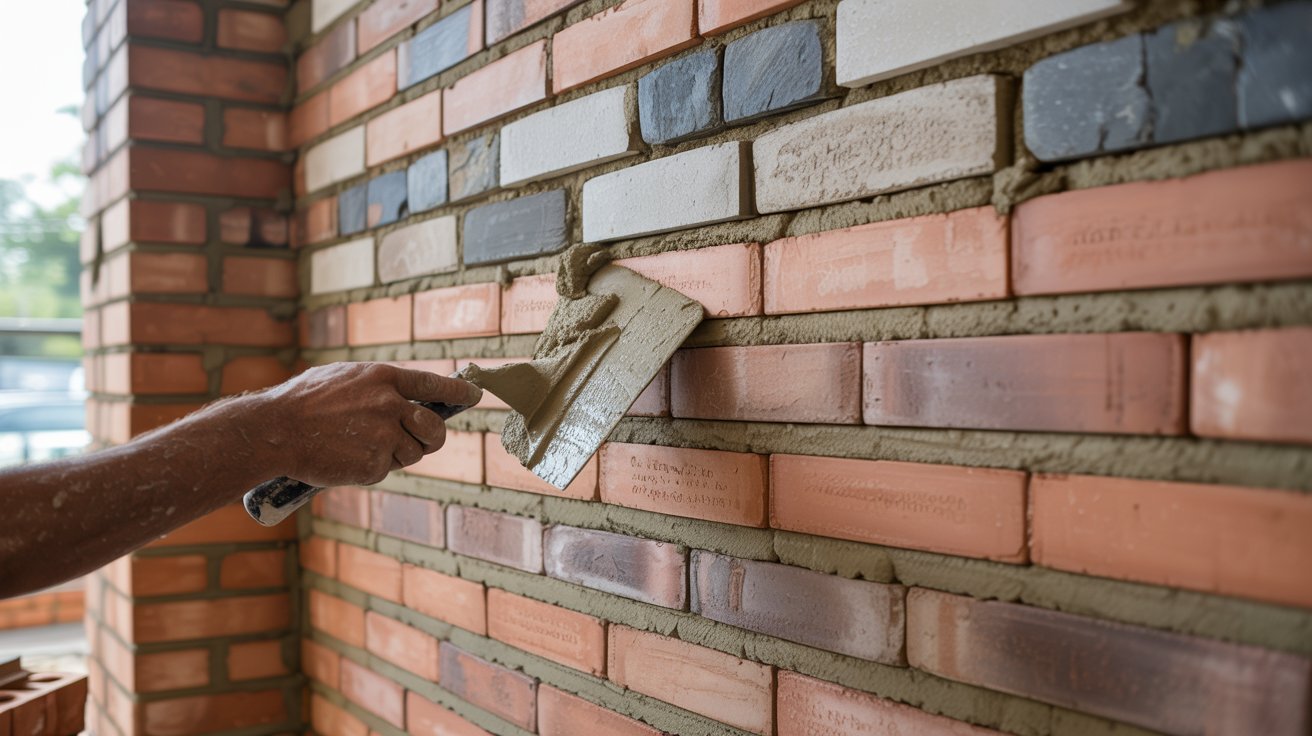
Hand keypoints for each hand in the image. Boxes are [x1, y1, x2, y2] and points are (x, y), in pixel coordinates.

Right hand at [247, 362, 481, 486]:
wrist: (275, 430)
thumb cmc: (302, 401)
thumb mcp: (343, 377)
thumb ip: (375, 385)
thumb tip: (401, 395)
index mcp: (383, 378)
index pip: (433, 384)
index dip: (457, 393)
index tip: (473, 396)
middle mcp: (390, 405)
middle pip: (434, 427)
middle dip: (433, 437)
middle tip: (421, 440)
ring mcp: (384, 436)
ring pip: (413, 453)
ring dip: (396, 454)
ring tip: (361, 446)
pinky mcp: (374, 464)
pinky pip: (385, 469)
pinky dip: (370, 468)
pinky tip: (346, 458)